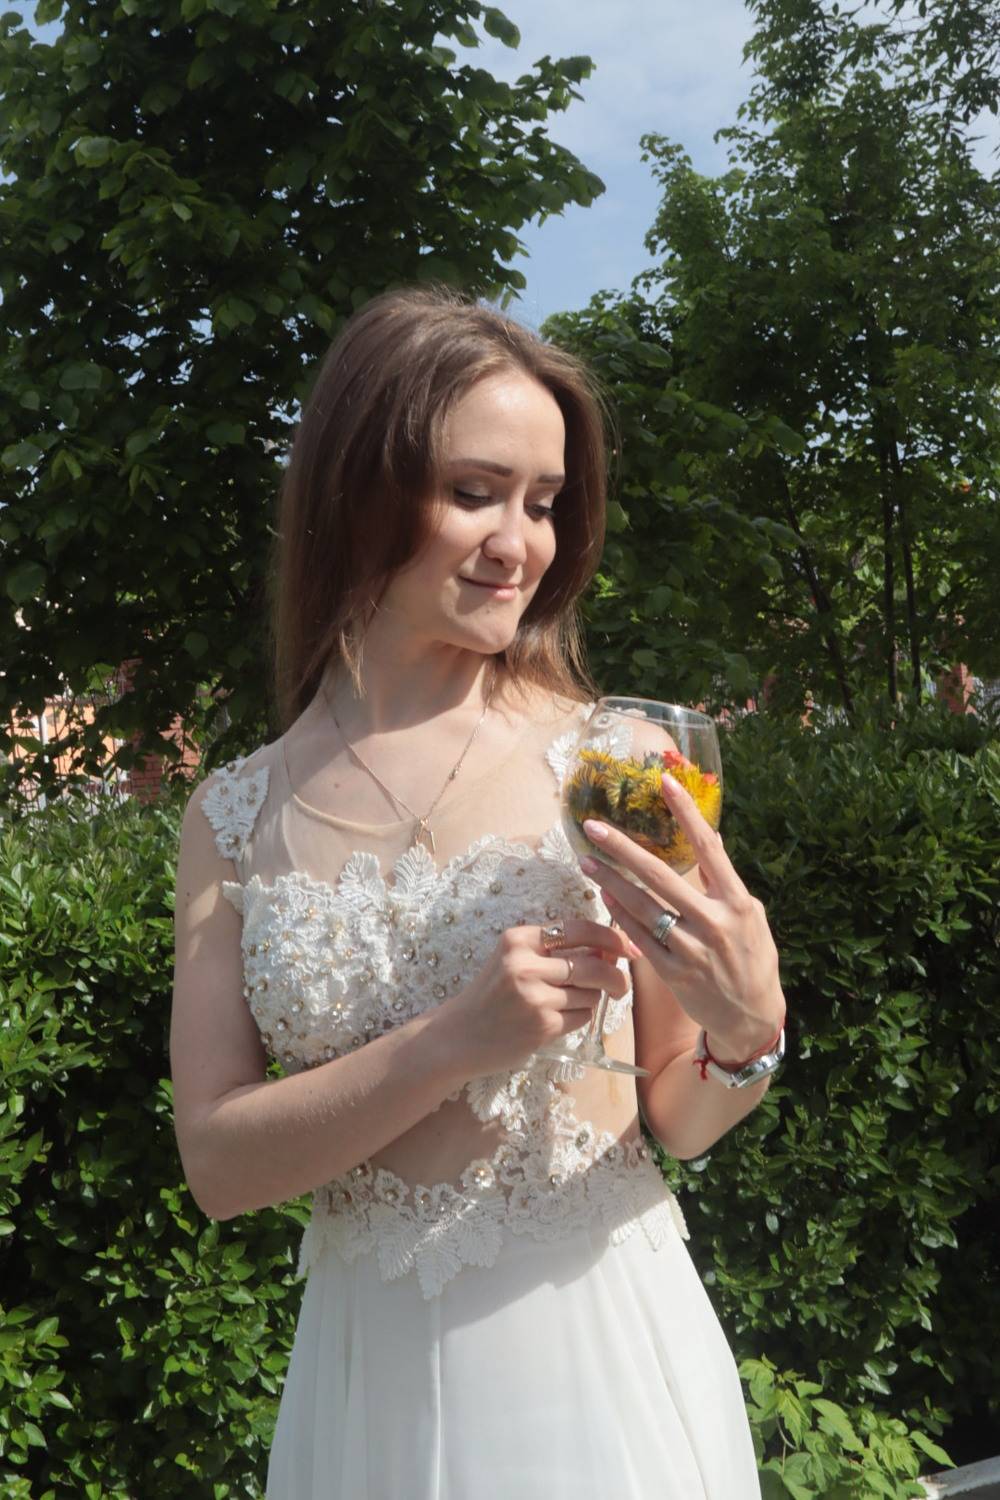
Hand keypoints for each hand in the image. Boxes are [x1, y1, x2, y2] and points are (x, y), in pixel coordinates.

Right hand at [442, 918, 634, 1077]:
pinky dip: (580, 1018)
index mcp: (519, 939)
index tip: (628, 947)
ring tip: (567, 1004)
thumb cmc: (492, 995)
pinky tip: (557, 1019)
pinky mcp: (542, 1025)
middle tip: (621, 985)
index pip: (579, 930)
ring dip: (591, 999)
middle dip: (616, 976)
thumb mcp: (514, 959)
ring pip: (591, 993)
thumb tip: (611, 950)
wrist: (460, 1035)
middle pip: (594, 965)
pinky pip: (583, 1017)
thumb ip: (555, 951)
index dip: (611, 938)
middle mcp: (525, 964)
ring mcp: (534, 996)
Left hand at [579, 772, 784, 1060]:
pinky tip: (604, 897)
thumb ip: (724, 881)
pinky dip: (619, 916)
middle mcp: (714, 922)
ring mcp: (691, 949)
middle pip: (660, 876)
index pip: (708, 847)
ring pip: (641, 907)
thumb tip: (710, 839)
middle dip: (623, 848)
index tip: (665, 782)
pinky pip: (638, 937)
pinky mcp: (672, 972)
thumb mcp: (750, 915)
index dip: (686, 813)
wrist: (751, 1017)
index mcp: (737, 902)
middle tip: (593, 827)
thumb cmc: (753, 958)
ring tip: (586, 860)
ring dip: (610, 881)